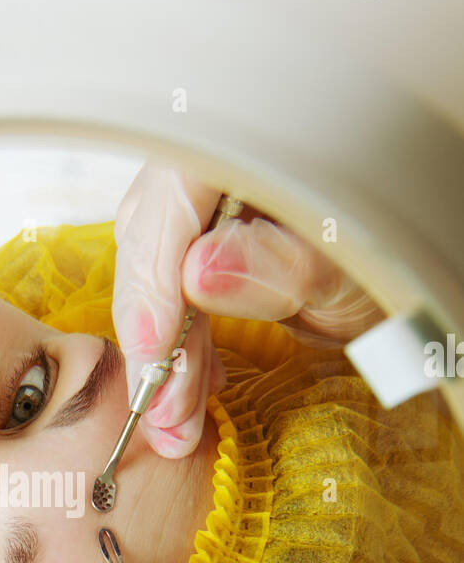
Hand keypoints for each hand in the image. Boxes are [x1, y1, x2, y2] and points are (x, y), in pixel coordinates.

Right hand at [112, 163, 383, 458]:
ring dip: (160, 354)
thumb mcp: (349, 263)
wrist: (409, 268)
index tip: (155, 348)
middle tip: (165, 412)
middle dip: (153, 333)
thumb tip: (199, 273)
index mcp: (255, 138)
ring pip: (155, 271)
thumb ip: (280, 263)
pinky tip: (191, 391)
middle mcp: (217, 157)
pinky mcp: (203, 241)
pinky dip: (178, 347)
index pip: (173, 200)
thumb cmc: (394, 251)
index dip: (153, 276)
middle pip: (152, 239)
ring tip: (175, 423)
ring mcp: (204, 199)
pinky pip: (171, 290)